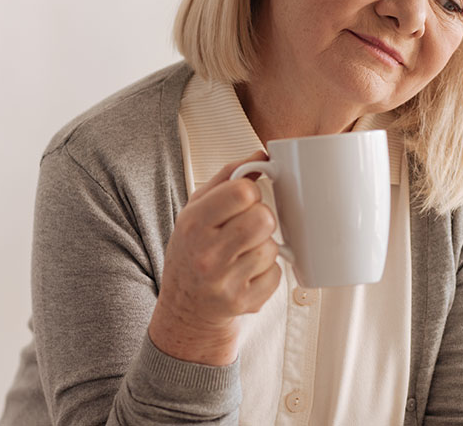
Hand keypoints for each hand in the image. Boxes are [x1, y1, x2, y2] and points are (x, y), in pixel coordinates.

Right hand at [148, 151, 282, 365]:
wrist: (186, 307)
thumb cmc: (193, 251)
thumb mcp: (197, 210)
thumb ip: (228, 178)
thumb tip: (262, 155)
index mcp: (193, 224)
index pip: (243, 191)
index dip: (250, 193)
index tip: (242, 202)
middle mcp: (207, 254)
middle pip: (264, 219)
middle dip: (261, 220)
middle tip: (246, 229)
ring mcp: (225, 282)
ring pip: (272, 247)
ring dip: (264, 247)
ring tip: (243, 253)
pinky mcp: (244, 302)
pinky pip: (276, 275)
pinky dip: (267, 273)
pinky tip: (247, 274)